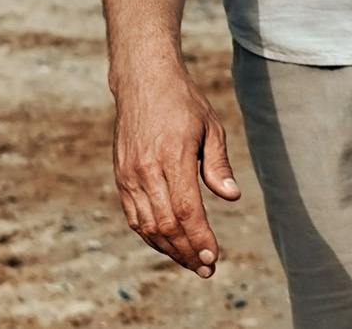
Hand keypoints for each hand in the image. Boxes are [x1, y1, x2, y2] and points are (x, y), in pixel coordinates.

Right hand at [110, 59, 239, 277]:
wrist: (143, 82)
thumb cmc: (184, 103)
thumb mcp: (211, 127)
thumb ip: (218, 165)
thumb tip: (231, 197)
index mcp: (172, 158)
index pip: (186, 211)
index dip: (200, 238)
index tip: (213, 257)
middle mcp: (145, 171)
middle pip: (166, 225)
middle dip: (187, 252)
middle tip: (206, 268)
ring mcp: (129, 175)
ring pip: (147, 225)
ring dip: (168, 248)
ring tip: (190, 261)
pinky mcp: (121, 176)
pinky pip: (134, 215)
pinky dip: (150, 234)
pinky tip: (166, 243)